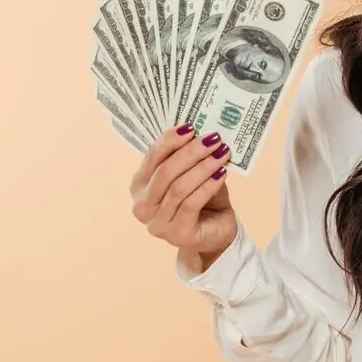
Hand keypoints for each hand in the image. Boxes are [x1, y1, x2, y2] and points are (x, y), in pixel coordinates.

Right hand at [130, 123, 235, 257]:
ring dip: (202, 167)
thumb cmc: (203, 199)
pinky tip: (222, 174)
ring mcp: (157, 223)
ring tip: (221, 154)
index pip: (152, 157)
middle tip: (213, 139)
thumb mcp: (193, 173)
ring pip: (178, 188)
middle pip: (165, 172)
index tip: (191, 126)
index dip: (171, 140)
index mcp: (140, 185)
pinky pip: (191, 204)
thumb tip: (201, 132)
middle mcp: (142, 205)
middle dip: (191, 152)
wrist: (217, 232)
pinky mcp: (176, 234)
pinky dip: (208, 186)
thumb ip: (189, 157)